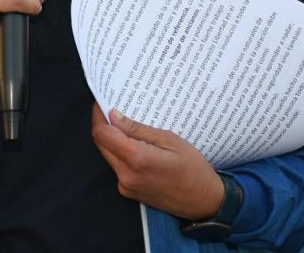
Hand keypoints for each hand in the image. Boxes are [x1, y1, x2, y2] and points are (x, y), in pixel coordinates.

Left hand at [91, 104, 224, 219]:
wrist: (204, 202)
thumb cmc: (194, 170)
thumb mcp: (170, 140)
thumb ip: (138, 129)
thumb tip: (113, 116)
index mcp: (136, 159)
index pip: (102, 134)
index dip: (99, 115)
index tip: (102, 102)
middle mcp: (126, 175)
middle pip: (101, 144)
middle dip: (104, 125)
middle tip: (113, 109)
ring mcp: (126, 186)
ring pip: (108, 155)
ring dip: (112, 140)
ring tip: (126, 125)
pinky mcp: (128, 191)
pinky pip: (117, 167)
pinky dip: (120, 153)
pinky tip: (133, 144)